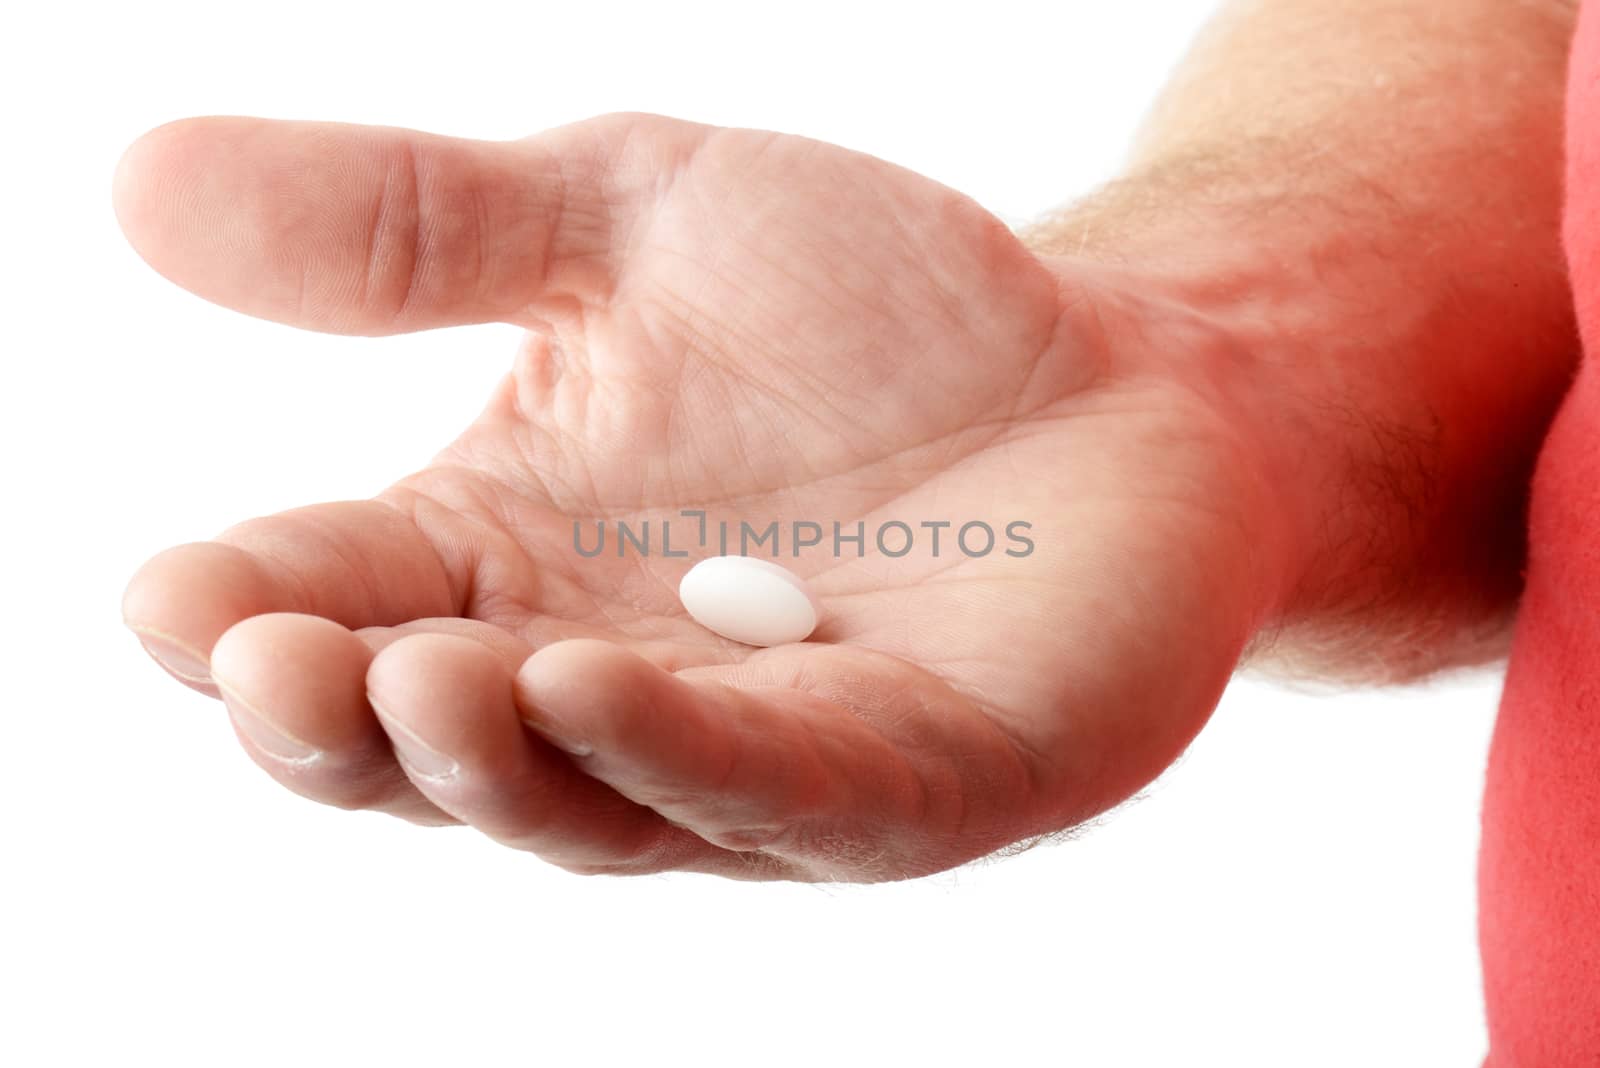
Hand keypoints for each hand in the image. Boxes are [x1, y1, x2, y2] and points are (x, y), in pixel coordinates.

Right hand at [118, 113, 1287, 880]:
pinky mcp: (907, 782)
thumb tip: (141, 181)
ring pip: (582, 796)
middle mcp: (602, 678)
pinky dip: (678, 755)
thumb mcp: (628, 214)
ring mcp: (750, 752)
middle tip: (258, 661)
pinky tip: (588, 688)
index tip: (166, 599)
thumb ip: (418, 221)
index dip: (240, 613)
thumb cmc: (870, 312)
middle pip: (427, 741)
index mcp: (510, 557)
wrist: (1106, 368)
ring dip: (486, 755)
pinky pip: (778, 790)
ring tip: (412, 682)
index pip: (336, 599)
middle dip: (333, 719)